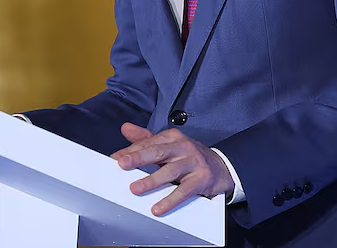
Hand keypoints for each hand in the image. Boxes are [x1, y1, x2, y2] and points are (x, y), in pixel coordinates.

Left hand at [110, 122, 234, 215]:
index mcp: (172, 137)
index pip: (148, 143)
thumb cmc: (189, 156)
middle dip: (139, 157)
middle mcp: (183, 147)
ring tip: (135, 189)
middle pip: (158, 152)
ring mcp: (193, 163)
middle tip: (122, 164)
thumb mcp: (169, 144)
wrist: (221, 167)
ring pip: (170, 171)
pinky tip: (158, 207)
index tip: (115, 159)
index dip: (131, 151)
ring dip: (151, 180)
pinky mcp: (201, 179)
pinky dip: (170, 200)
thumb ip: (146, 138)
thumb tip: (125, 128)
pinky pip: (184, 190)